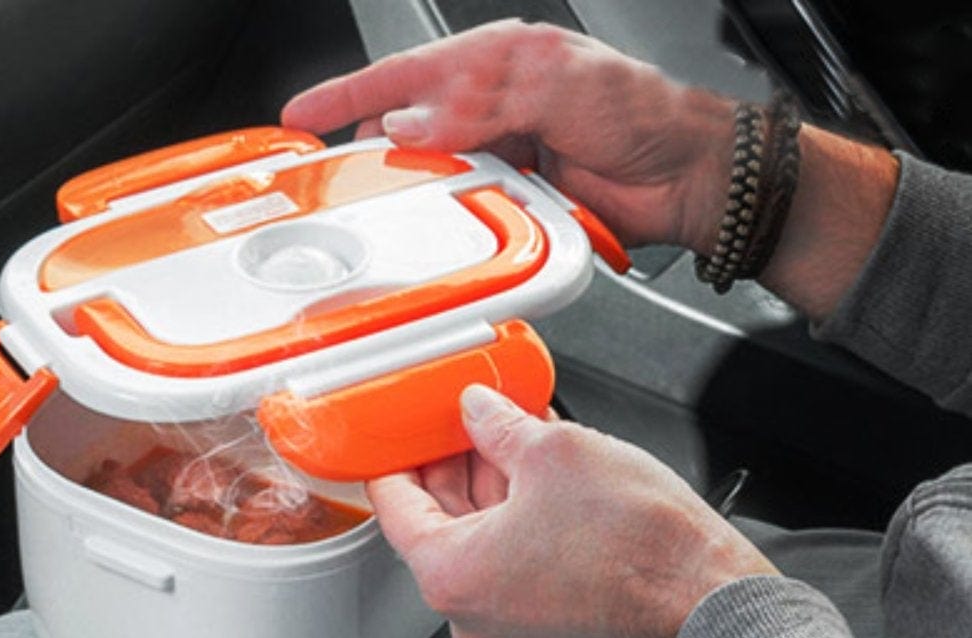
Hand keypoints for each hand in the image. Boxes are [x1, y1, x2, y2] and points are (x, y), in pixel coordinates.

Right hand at [282, 21, 734, 253]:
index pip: (408, 74)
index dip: (350, 93)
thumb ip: (483, 102)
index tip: (304, 114)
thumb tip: (416, 125)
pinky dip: (450, 219)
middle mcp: (495, 105)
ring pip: (431, 174)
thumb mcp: (559, 87)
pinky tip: (444, 224)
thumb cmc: (643, 116)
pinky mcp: (512, 199)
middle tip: (347, 173)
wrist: (687, 179)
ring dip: (415, 190)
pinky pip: (463, 212)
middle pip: (409, 127)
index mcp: (501, 61)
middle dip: (375, 149)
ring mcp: (501, 154)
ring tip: (395, 202)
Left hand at [368, 388, 776, 637]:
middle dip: (450, 466)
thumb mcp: (554, 451)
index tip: (396, 437)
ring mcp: (504, 625)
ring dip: (487, 487)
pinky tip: (536, 474)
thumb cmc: (639, 545)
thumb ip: (499, 425)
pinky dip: (514, 517)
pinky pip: (509, 562)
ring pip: (477, 542)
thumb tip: (481, 411)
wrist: (704, 595)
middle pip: (436, 525)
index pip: (394, 508)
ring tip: (508, 437)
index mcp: (450, 575)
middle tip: (460, 423)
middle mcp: (468, 612)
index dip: (395, 458)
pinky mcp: (540, 625)